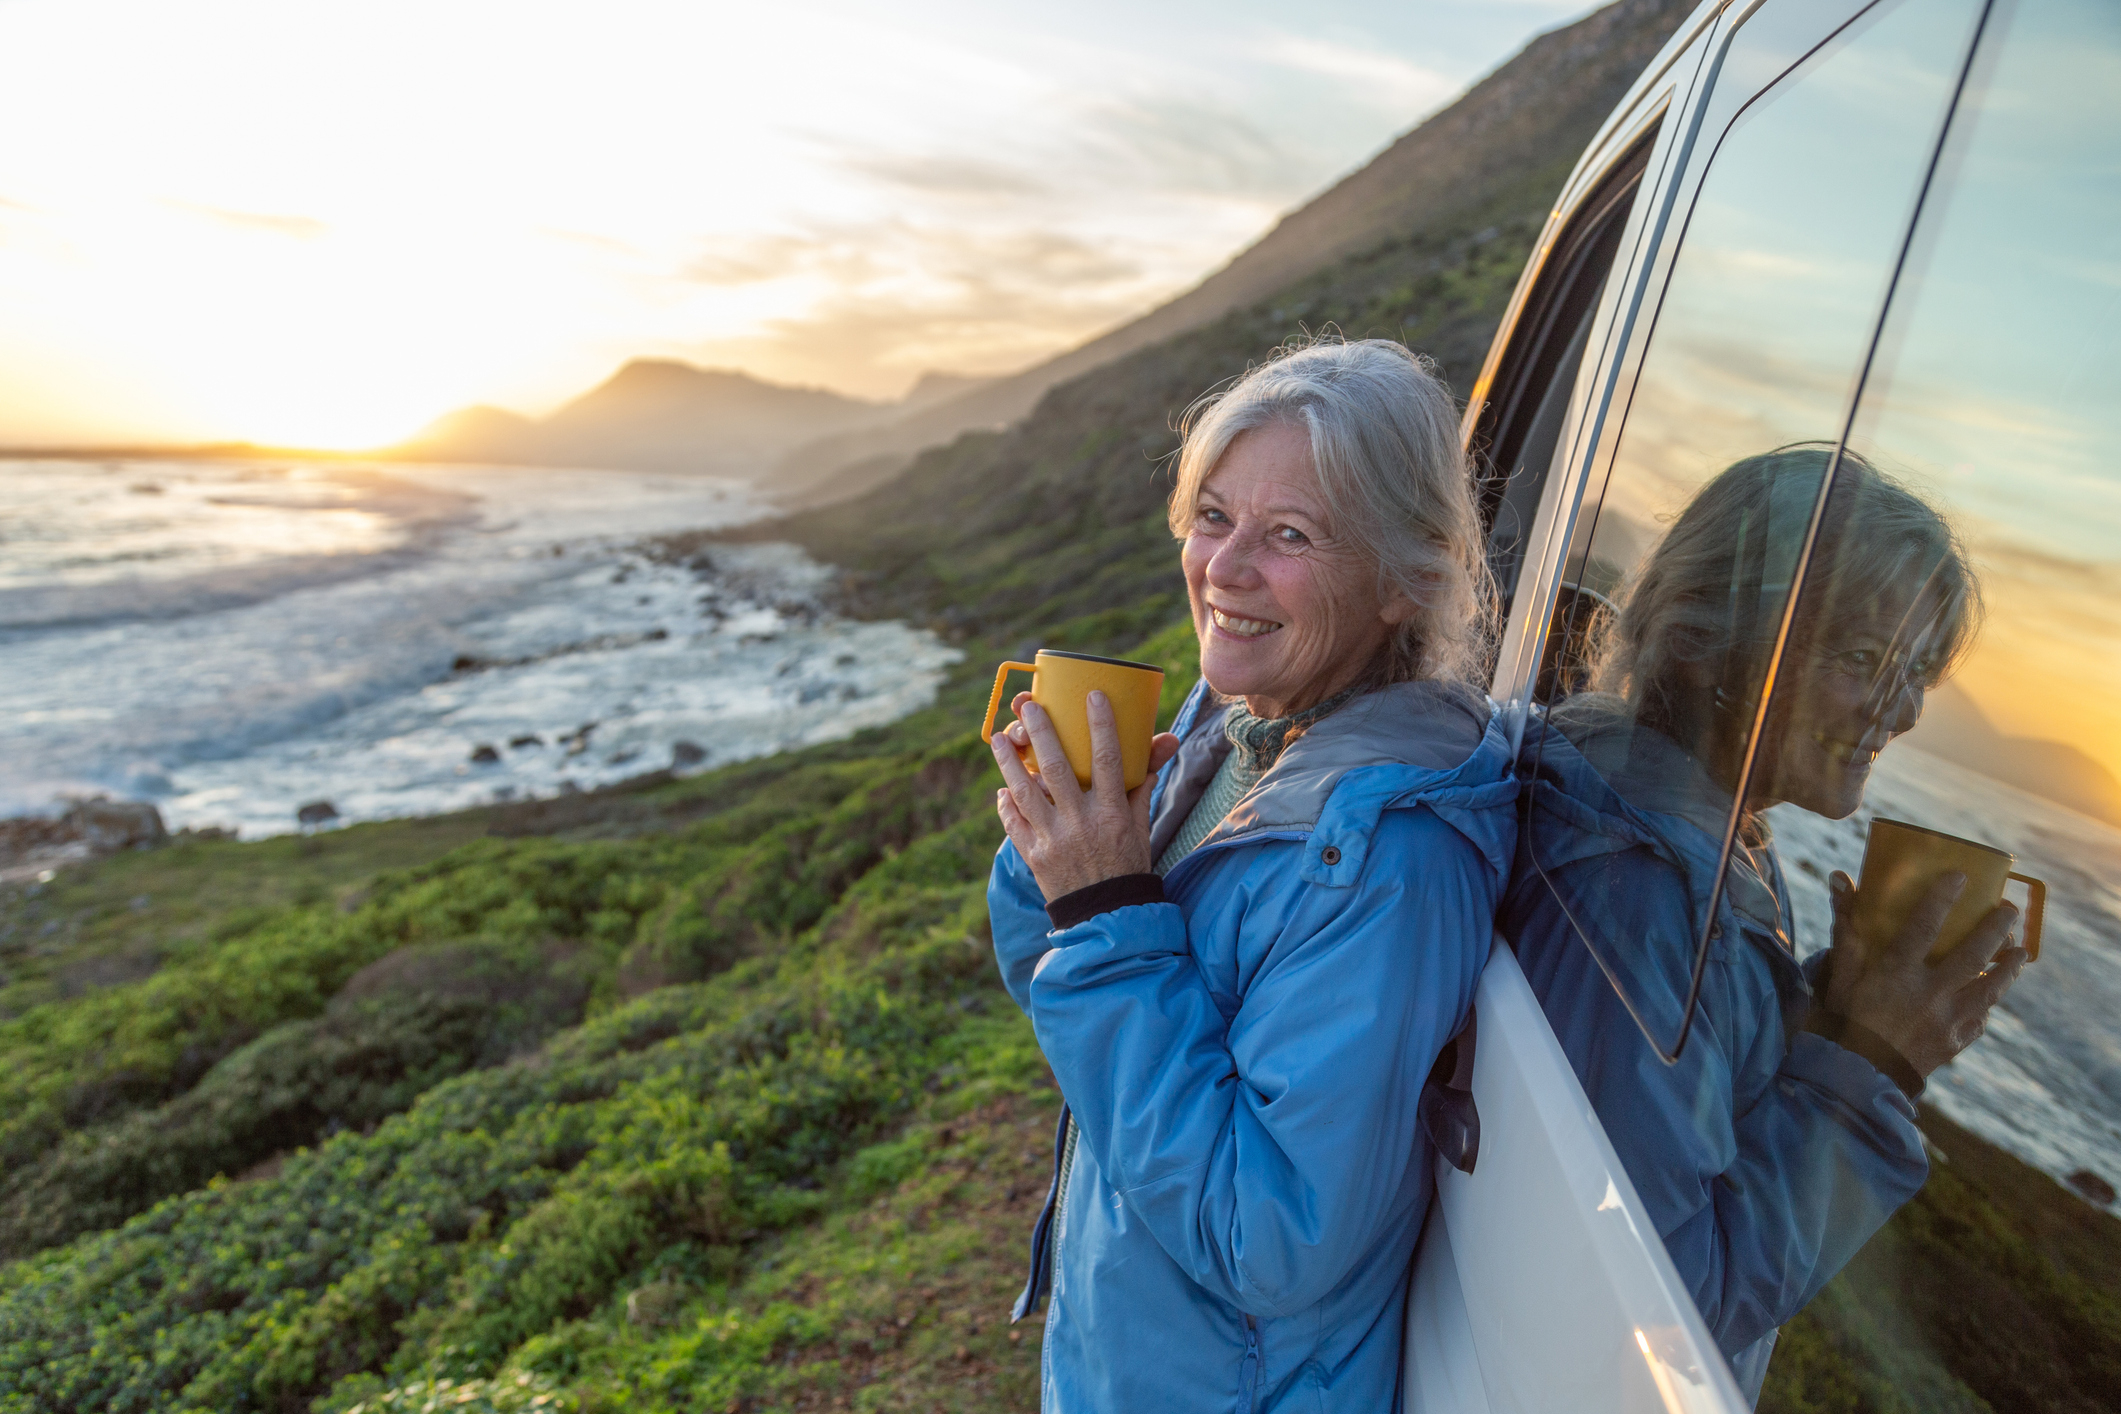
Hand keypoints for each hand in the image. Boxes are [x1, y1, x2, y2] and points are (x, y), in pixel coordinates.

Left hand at [990, 690, 1179, 902]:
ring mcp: (1055, 840)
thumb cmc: (1127, 867)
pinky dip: (1007, 805)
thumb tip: (1157, 750)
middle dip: (1041, 733)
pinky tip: (1003, 787)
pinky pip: (1015, 824)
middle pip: (1058, 768)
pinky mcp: (1035, 856)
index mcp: (1113, 814)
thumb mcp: (1140, 829)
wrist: (1107, 917)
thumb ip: (1141, 789)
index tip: (1093, 695)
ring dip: (1010, 762)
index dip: (1102, 725)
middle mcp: (1082, 823)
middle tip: (1028, 706)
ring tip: (999, 738)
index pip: (1110, 760)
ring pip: (1026, 792)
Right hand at [1824, 869, 2028, 1076]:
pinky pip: (1982, 1016)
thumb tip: (1839, 878)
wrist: (1858, 1078)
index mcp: (1895, 975)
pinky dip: (1989, 999)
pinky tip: (1994, 988)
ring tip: (2020, 948)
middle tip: (2010, 907)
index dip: (1941, 900)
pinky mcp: (1957, 1041)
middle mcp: (1927, 995)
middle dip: (1995, 928)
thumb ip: (1847, 927)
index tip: (1960, 876)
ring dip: (2009, 966)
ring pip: (1990, 987)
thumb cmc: (1845, 1019)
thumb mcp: (1841, 974)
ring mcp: (1947, 1021)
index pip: (1922, 928)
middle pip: (1972, 955)